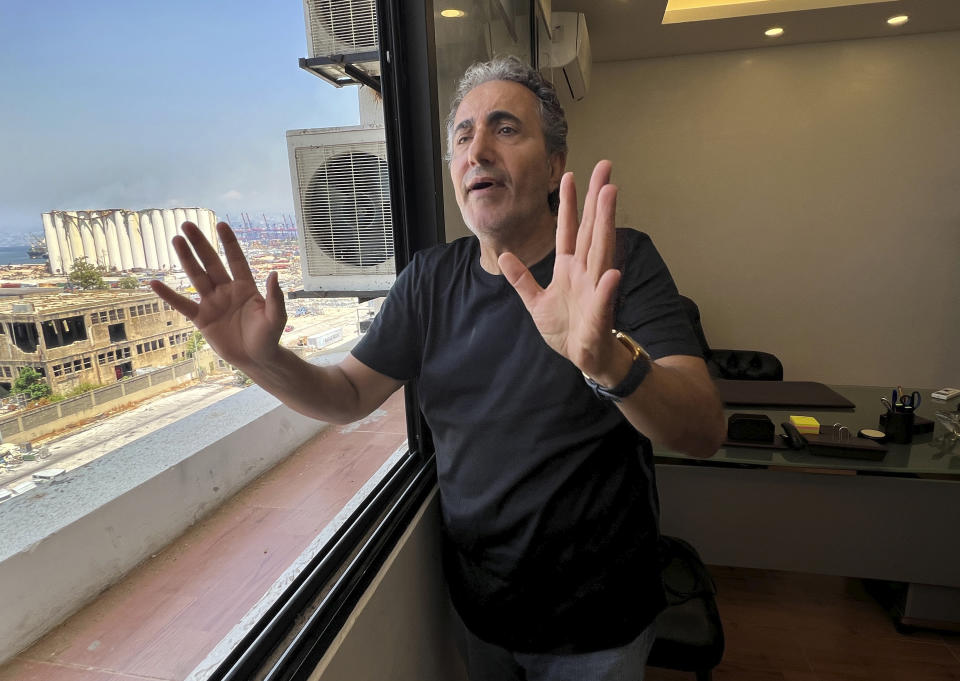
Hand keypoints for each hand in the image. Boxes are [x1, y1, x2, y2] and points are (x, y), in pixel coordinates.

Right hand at [149, 222, 286, 369]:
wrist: (256, 360)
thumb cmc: (269, 337)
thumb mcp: (276, 317)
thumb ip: (275, 297)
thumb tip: (274, 274)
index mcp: (245, 287)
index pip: (236, 260)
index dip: (229, 243)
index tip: (221, 224)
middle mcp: (227, 291)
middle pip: (211, 263)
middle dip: (200, 245)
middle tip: (187, 224)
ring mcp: (212, 303)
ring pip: (197, 277)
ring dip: (186, 259)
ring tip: (176, 240)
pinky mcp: (202, 319)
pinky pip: (183, 305)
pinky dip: (169, 295)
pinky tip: (155, 283)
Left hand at [499, 160, 626, 382]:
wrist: (585, 357)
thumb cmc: (567, 330)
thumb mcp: (535, 303)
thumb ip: (522, 279)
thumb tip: (505, 255)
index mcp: (569, 268)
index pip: (569, 229)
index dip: (569, 203)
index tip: (571, 175)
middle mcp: (585, 272)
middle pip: (591, 229)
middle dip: (597, 199)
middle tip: (606, 169)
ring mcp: (595, 289)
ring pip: (601, 251)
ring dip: (605, 224)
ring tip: (610, 196)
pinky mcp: (599, 314)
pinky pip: (603, 298)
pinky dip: (607, 286)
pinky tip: (613, 271)